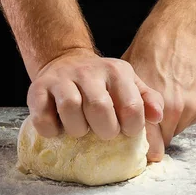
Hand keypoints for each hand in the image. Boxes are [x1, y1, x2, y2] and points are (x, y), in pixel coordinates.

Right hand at [27, 48, 163, 139]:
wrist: (65, 61)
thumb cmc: (102, 83)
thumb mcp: (129, 84)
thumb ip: (147, 100)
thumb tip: (158, 117)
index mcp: (116, 71)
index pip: (132, 107)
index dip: (131, 128)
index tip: (125, 131)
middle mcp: (88, 71)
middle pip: (100, 108)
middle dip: (104, 130)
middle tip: (102, 132)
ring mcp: (61, 79)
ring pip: (70, 109)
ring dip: (77, 129)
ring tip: (80, 129)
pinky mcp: (38, 89)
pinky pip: (43, 117)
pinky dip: (51, 130)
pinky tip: (59, 128)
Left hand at [122, 26, 195, 161]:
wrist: (176, 35)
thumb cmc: (145, 54)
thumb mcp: (125, 81)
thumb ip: (125, 108)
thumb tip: (113, 130)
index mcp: (151, 106)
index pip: (150, 144)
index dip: (144, 148)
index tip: (140, 153)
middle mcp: (174, 110)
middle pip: (164, 140)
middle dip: (155, 134)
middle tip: (148, 121)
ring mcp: (192, 108)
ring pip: (177, 129)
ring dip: (170, 123)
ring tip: (164, 100)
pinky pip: (190, 118)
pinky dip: (184, 112)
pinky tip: (177, 93)